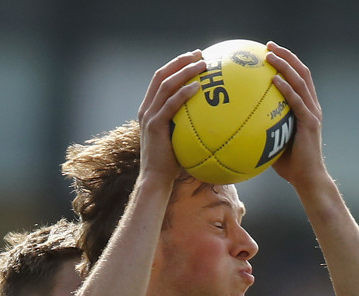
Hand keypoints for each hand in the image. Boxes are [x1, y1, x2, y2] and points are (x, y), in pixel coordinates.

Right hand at [138, 50, 205, 183]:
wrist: (155, 179)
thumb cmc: (170, 165)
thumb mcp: (178, 140)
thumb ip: (187, 126)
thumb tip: (211, 120)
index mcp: (150, 109)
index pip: (160, 79)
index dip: (176, 65)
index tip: (194, 57)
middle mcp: (147, 109)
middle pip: (161, 75)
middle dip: (181, 61)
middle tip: (200, 54)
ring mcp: (149, 116)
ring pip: (165, 85)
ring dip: (184, 71)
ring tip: (202, 65)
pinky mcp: (154, 126)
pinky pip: (170, 104)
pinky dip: (183, 93)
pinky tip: (198, 87)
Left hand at [265, 42, 326, 189]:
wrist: (308, 179)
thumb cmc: (290, 167)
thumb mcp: (273, 145)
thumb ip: (262, 132)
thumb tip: (239, 130)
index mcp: (305, 109)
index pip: (298, 79)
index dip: (286, 63)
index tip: (270, 53)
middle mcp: (311, 106)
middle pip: (301, 72)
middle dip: (285, 56)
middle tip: (268, 46)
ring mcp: (312, 113)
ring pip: (300, 81)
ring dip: (285, 65)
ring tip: (270, 55)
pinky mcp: (310, 123)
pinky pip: (296, 101)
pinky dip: (286, 88)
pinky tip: (274, 80)